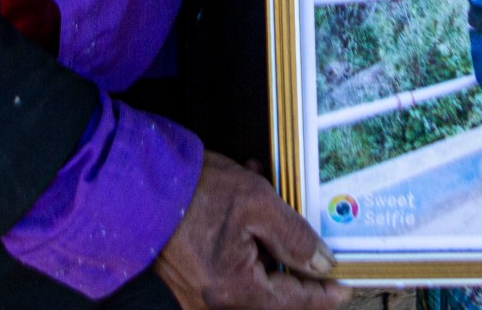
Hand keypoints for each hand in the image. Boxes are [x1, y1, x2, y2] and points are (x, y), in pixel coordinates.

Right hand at [153, 152, 345, 309]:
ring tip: (271, 205)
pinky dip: (245, 243)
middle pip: (272, 293)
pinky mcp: (189, 278)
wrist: (136, 183)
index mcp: (233, 290)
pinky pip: (229, 268)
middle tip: (315, 243)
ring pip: (252, 277)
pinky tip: (247, 207)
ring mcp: (198, 293)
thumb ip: (294, 238)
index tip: (346, 287)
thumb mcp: (256, 203)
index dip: (324, 294)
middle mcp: (214, 301)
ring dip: (268, 247)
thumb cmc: (192, 190)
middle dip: (294, 264)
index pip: (293, 302)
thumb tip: (323, 264)